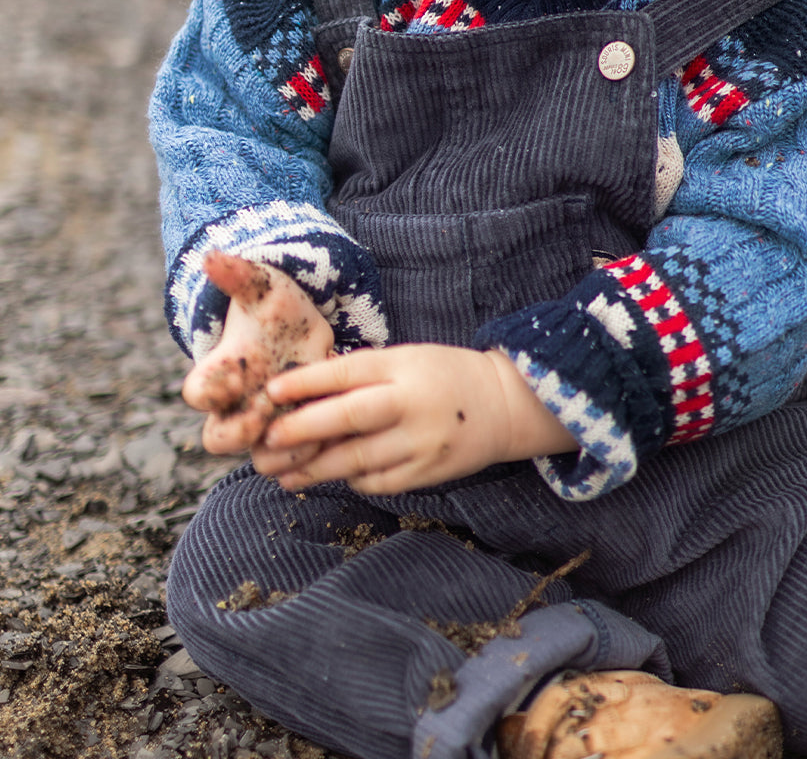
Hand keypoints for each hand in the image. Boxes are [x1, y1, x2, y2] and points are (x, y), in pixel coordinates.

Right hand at [181, 251, 332, 456]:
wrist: (304, 329)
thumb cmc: (275, 309)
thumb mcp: (261, 289)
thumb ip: (237, 276)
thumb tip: (210, 256)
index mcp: (222, 372)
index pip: (197, 393)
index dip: (207, 393)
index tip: (228, 382)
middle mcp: (238, 405)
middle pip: (219, 439)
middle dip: (241, 433)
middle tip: (267, 414)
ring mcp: (269, 424)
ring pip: (263, 458)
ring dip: (287, 451)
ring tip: (314, 433)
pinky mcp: (301, 435)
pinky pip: (301, 462)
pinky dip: (319, 454)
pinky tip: (342, 435)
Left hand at [252, 344, 576, 493]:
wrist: (504, 405)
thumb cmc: (444, 375)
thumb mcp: (408, 358)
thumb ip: (364, 373)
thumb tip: (304, 391)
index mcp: (405, 366)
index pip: (348, 372)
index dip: (306, 383)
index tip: (271, 391)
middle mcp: (413, 403)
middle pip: (349, 417)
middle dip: (302, 430)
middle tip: (268, 440)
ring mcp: (422, 441)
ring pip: (358, 459)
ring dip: (315, 468)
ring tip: (282, 473)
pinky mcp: (429, 472)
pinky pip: (379, 482)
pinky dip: (351, 479)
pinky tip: (332, 476)